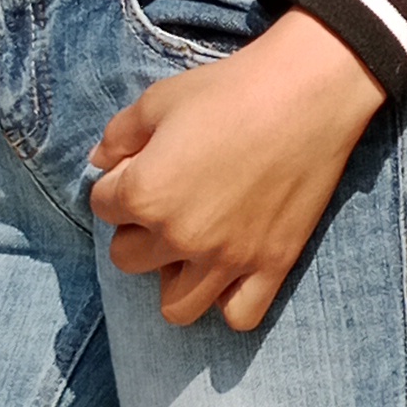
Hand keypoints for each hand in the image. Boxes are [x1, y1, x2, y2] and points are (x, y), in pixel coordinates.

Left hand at [87, 14, 386, 332]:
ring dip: (174, 276)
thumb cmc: (229, 89)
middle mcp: (180, 236)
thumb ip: (118, 135)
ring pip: (176, 306)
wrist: (306, 92)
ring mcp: (227, 258)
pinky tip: (231, 268)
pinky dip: (229, 300)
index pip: (102, 206)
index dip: (119, 180)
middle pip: (127, 259)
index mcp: (145, 193)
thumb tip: (99, 160)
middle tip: (167, 201)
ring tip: (191, 243)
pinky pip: (240, 316)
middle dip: (138, 230)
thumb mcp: (159, 99)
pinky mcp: (271, 265)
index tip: (145, 163)